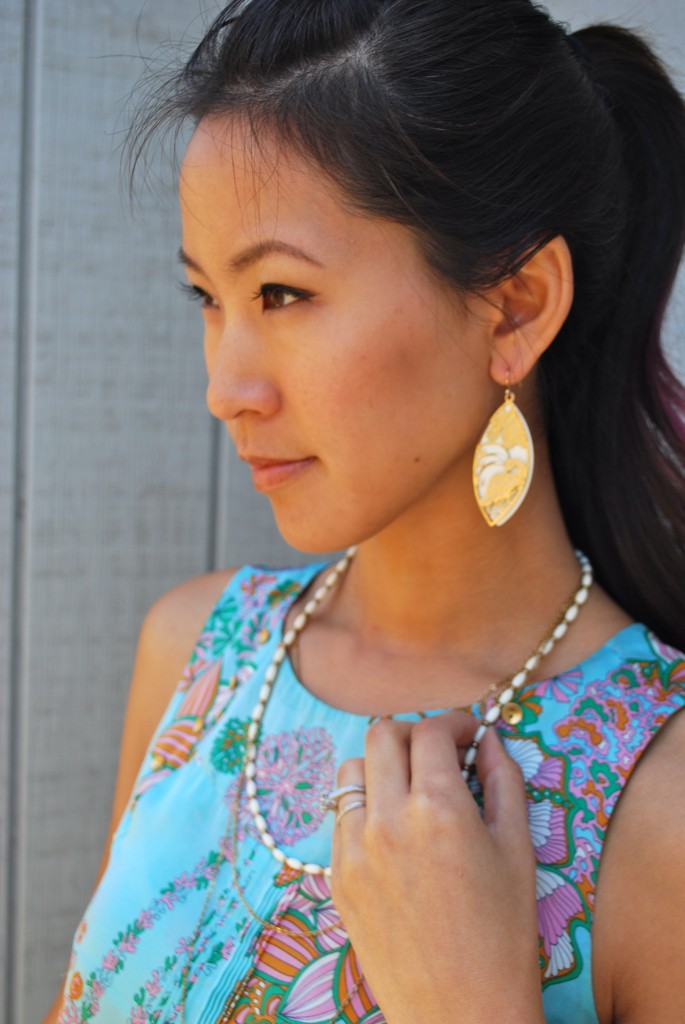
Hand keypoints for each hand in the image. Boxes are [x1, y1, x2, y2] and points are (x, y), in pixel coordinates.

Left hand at [330, 711, 544, 1023]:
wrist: (461, 1013)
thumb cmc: (504, 935)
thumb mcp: (518, 849)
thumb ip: (504, 780)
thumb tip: (490, 739)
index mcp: (437, 809)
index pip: (431, 731)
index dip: (455, 723)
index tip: (469, 735)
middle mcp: (386, 820)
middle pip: (382, 734)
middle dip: (414, 734)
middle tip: (439, 755)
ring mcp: (353, 849)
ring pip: (352, 770)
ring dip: (383, 766)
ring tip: (412, 791)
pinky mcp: (337, 877)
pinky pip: (341, 817)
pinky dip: (366, 807)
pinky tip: (394, 832)